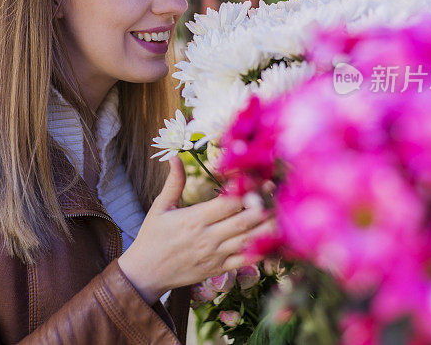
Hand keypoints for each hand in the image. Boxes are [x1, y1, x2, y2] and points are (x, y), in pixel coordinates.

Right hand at [117, 155, 275, 304]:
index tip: (262, 178)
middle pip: (245, 221)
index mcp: (195, 219)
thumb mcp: (160, 207)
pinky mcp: (219, 269)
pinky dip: (262, 250)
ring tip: (284, 213)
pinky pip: (246, 260)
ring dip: (268, 227)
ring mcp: (215, 255)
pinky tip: (275, 240)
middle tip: (278, 191)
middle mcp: (208, 237)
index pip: (228, 202)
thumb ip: (173, 183)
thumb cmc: (152, 237)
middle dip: (264, 205)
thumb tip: (175, 157)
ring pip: (250, 240)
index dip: (248, 190)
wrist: (146, 273)